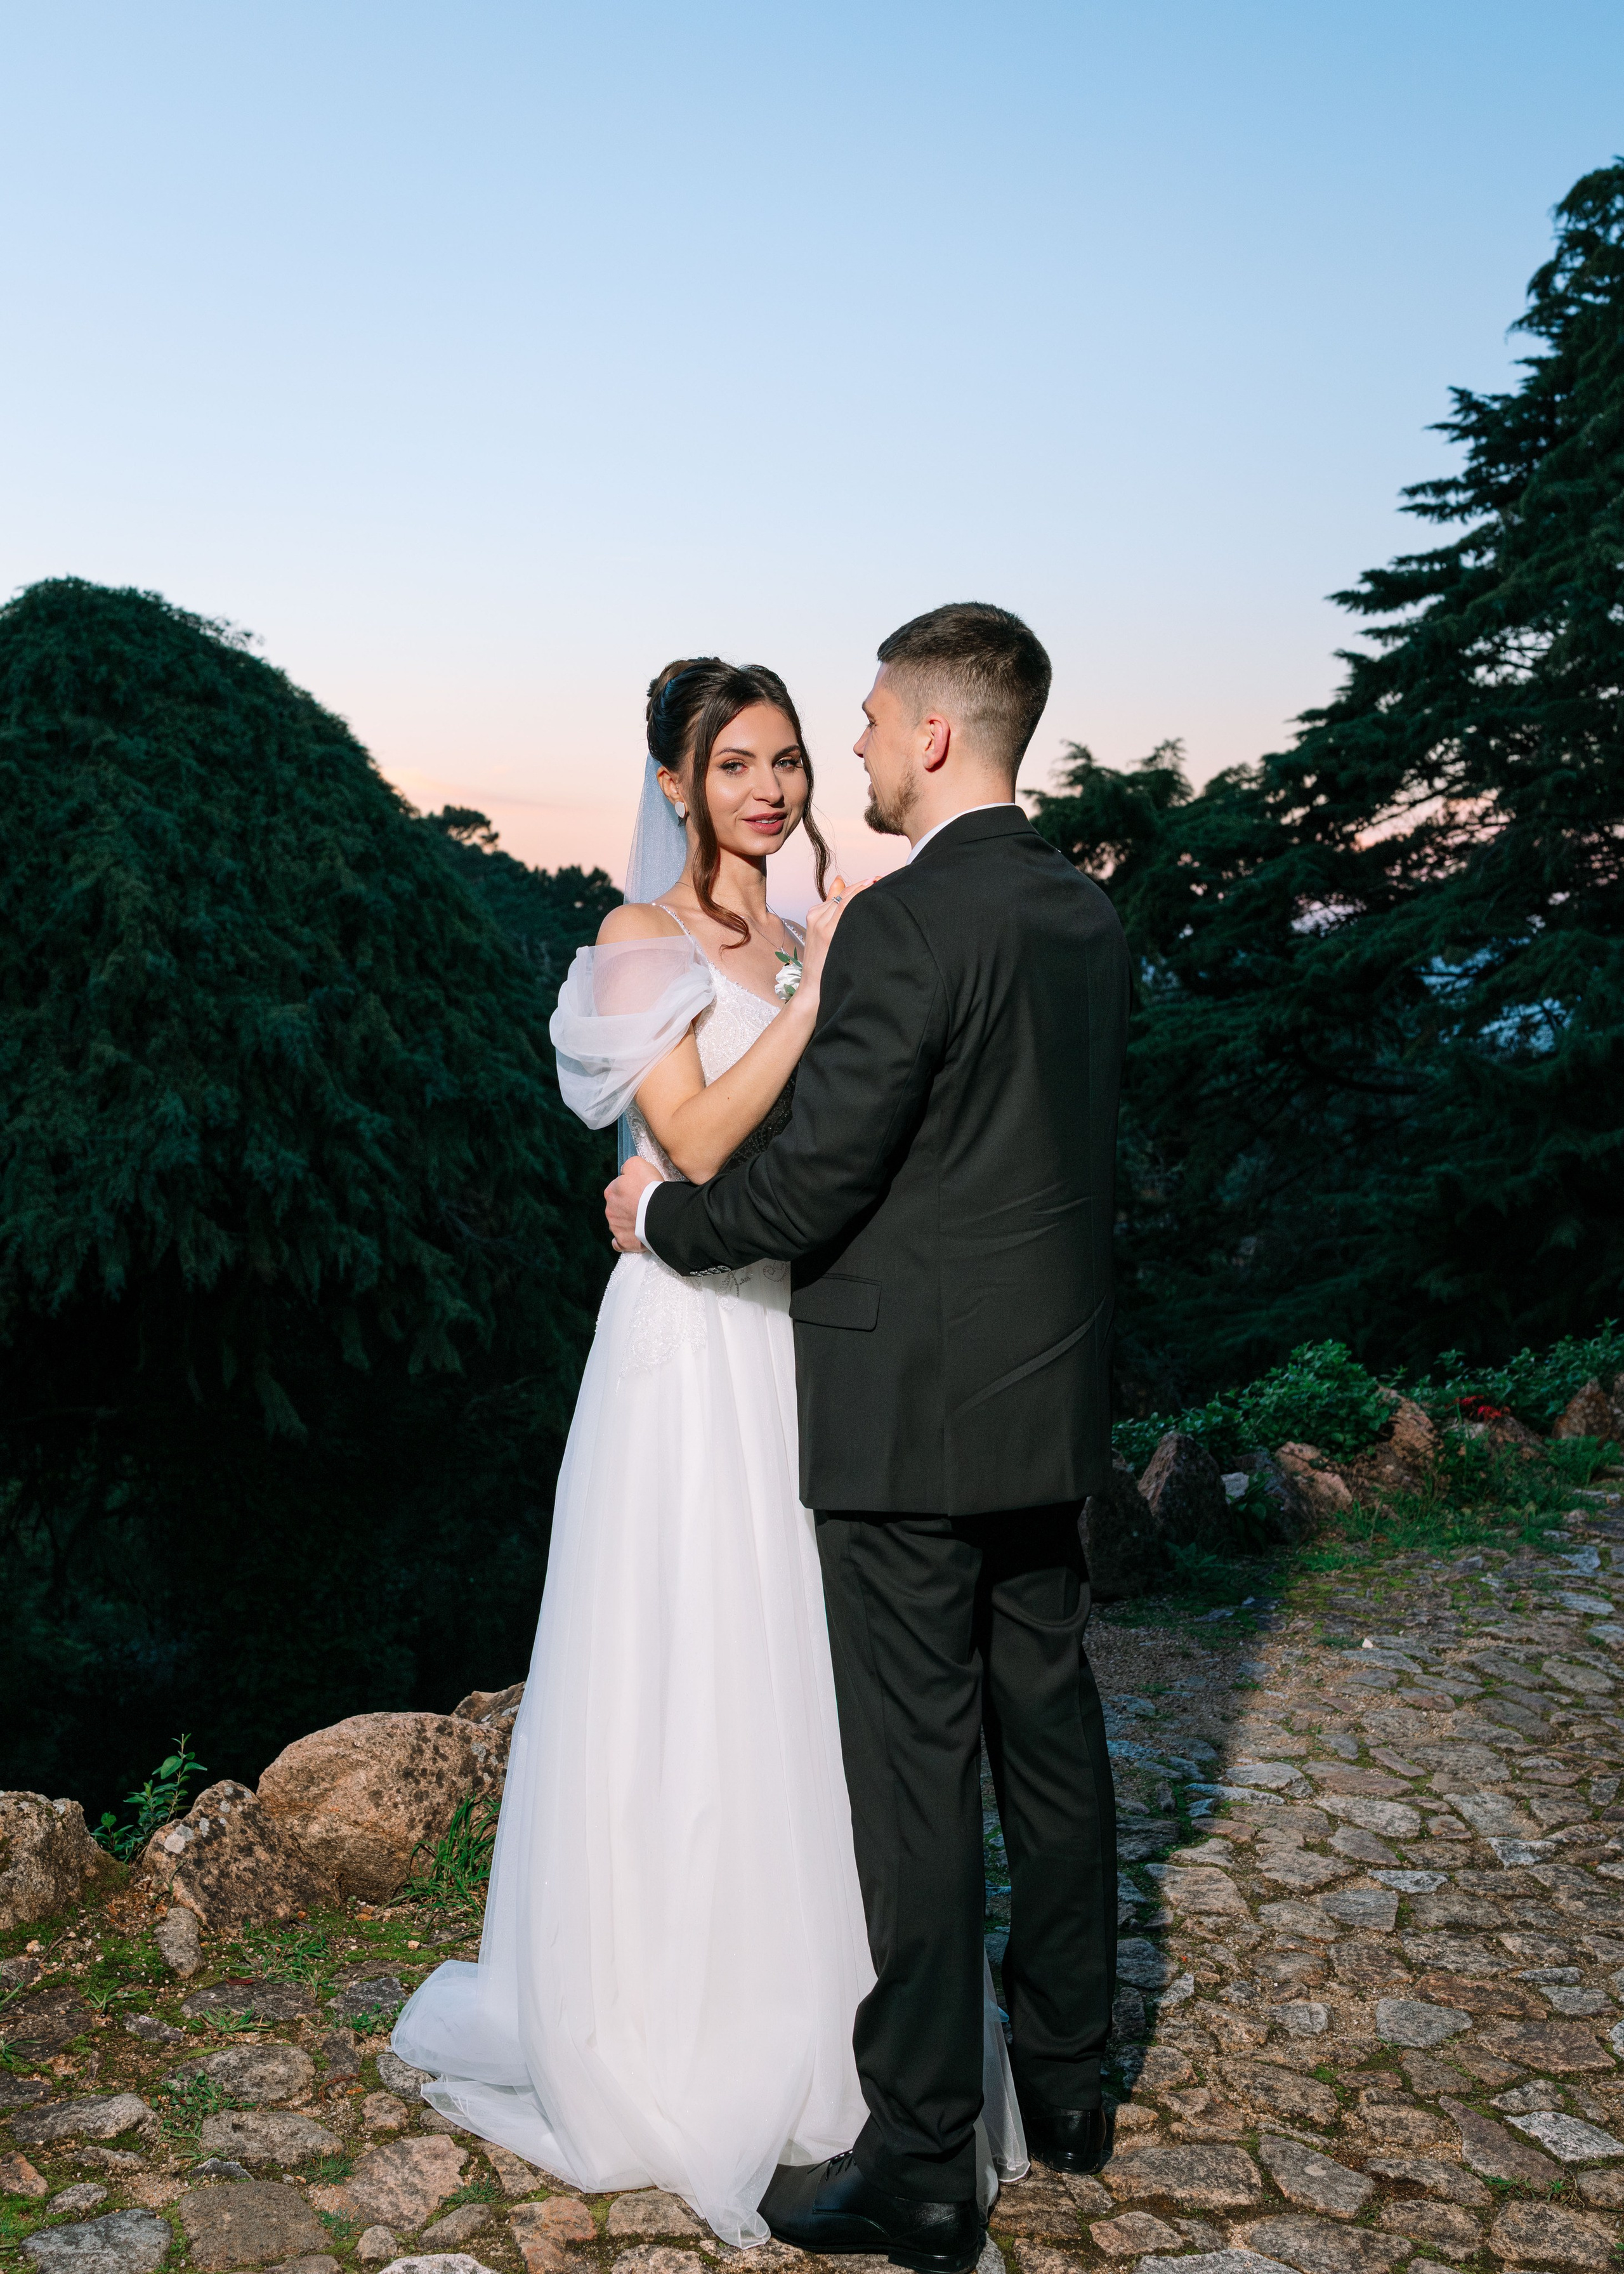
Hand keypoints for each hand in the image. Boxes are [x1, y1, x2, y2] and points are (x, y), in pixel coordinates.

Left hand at [605, 1157, 661, 1252]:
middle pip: (618, 1207)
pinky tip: (632, 1238)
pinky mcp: (623, 1242)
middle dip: (628, 1206)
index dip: (631, 1189)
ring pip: (619, 1224)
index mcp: (610, 1192)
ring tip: (645, 1220)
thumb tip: (625, 1170)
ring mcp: (616, 1227)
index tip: (642, 1191)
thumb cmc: (648, 1187)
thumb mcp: (637, 1164)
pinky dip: (624, 1240)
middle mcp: (609, 1210)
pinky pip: (619, 1243)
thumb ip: (628, 1165)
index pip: (618, 1188)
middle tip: (645, 1206)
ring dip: (629, 1222)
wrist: (658, 1213)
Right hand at [795, 874, 871, 1003]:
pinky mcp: (828, 934)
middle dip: (867, 884)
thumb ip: (832, 905)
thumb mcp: (823, 932)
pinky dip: (860, 901)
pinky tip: (874, 898)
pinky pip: (846, 910)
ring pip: (847, 899)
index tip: (878, 878)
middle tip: (886, 878)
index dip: (861, 884)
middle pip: (846, 893)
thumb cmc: (822, 964)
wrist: (812, 989)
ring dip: (866, 890)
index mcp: (815, 913)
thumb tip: (839, 880)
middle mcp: (817, 916)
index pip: (842, 892)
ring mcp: (822, 925)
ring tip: (884, 884)